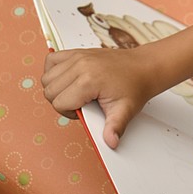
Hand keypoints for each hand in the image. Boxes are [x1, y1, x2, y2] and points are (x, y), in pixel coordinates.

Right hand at [42, 47, 157, 148]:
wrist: (145, 67)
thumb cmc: (135, 85)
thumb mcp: (125, 110)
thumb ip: (115, 127)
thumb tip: (111, 142)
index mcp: (89, 81)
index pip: (58, 103)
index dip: (70, 113)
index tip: (85, 110)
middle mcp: (80, 65)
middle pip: (50, 91)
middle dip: (62, 101)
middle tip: (81, 102)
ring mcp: (78, 56)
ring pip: (47, 77)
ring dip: (57, 88)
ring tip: (76, 92)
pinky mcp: (78, 52)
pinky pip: (52, 60)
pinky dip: (54, 71)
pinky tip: (68, 79)